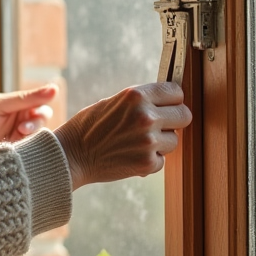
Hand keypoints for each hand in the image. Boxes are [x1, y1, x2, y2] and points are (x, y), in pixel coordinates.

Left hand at [0, 85, 57, 161]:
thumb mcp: (0, 105)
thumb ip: (25, 98)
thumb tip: (54, 88)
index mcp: (18, 104)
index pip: (40, 98)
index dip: (44, 98)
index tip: (48, 97)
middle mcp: (24, 118)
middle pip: (44, 114)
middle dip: (38, 118)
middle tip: (24, 126)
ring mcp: (25, 135)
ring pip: (43, 130)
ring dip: (34, 130)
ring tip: (20, 133)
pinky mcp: (25, 150)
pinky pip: (39, 146)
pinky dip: (34, 144)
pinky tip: (23, 144)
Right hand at [53, 82, 191, 189]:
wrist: (71, 155)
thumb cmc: (89, 126)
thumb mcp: (114, 102)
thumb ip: (141, 101)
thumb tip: (168, 102)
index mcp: (136, 95)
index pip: (176, 92)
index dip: (173, 99)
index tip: (169, 104)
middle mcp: (146, 116)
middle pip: (184, 115)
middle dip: (174, 120)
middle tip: (159, 125)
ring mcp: (148, 141)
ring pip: (174, 140)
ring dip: (161, 143)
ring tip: (137, 142)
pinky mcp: (147, 163)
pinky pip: (162, 160)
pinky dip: (150, 160)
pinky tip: (131, 155)